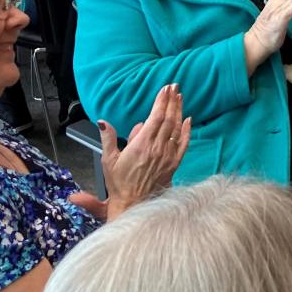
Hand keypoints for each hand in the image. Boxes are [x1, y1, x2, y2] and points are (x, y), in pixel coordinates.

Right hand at [69, 83, 190, 220]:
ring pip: (176, 128)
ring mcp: (168, 156)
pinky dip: (187, 130)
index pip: (156, 117)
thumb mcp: (108, 161)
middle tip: (174, 86)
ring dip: (179, 111)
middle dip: (171, 100)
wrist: (133, 204)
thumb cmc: (119, 184)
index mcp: (141, 145)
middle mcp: (157, 148)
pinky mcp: (174, 163)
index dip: (161, 101)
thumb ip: (108, 139)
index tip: (165, 89)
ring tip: (179, 97)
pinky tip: (188, 120)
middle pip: (168, 119)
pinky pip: (184, 144)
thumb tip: (103, 122)